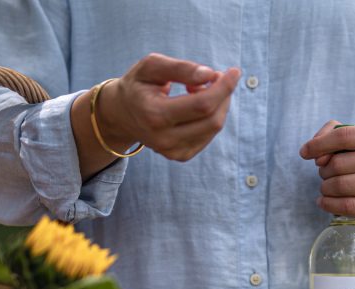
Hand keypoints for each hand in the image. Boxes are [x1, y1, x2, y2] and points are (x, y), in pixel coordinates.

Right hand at [99, 53, 240, 161]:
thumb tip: (210, 75)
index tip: (234, 71)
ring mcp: (172, 151)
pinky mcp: (180, 156)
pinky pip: (208, 135)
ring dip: (217, 104)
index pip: (202, 104)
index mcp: (154, 114)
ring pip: (213, 128)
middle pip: (212, 119)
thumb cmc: (138, 84)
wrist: (121, 113)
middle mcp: (163, 138)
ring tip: (196, 89)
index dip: (223, 88)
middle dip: (223, 95)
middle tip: (214, 77)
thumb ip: (180, 68)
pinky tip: (195, 105)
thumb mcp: (151, 66)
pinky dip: (209, 116)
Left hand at [299, 120, 354, 224]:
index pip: (344, 136)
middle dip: (324, 169)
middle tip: (325, 173)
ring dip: (325, 187)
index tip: (304, 153)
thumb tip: (319, 157)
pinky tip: (324, 201)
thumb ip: (328, 135)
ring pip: (341, 185)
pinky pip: (346, 206)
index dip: (319, 144)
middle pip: (339, 163)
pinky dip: (328, 204)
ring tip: (326, 186)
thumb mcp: (346, 140)